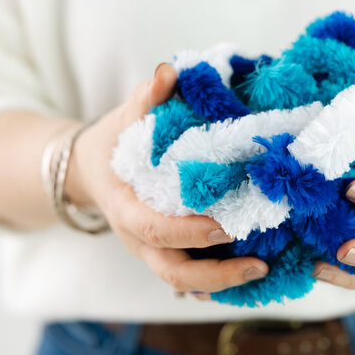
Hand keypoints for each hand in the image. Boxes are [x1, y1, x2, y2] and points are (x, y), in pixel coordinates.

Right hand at [65, 63, 268, 297]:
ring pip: (184, 283)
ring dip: (224, 283)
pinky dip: (220, 282)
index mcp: (126, 208)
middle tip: (260, 264)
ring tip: (265, 271)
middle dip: (216, 275)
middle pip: (173, 273)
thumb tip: (170, 72)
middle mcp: (138, 239)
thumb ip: (146, 98)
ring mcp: (151, 252)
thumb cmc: (113, 144)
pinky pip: (192, 278)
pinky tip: (253, 273)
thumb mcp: (123, 119)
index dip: (189, 232)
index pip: (155, 230)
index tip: (226, 227)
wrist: (89, 170)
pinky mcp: (166, 254)